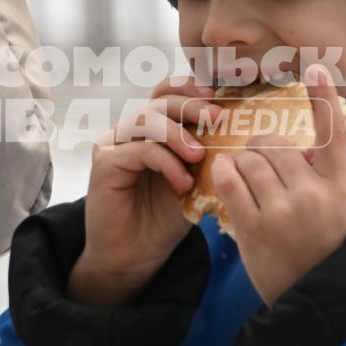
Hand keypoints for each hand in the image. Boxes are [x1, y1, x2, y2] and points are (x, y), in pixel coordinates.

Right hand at [67, 76, 217, 306]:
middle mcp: (130, 133)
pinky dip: (166, 161)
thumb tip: (241, 134)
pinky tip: (183, 181)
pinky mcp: (105, 165)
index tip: (217, 98)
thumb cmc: (163, 220)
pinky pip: (140, 150)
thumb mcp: (193, 182)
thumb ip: (206, 157)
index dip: (190, 88)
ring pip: (147, 120)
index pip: (166, 93)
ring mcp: (114, 146)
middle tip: (216, 117)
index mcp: (151, 130)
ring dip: (178, 134)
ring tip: (200, 156)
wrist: (134, 257)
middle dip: (191, 105)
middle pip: (159, 101)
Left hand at [212, 66, 345, 305]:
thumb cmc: (320, 247)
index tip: (315, 67)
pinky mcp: (254, 227)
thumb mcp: (334, 209)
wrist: (310, 296)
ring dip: (239, 161)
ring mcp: (284, 212)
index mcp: (339, 187)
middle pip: (274, 143)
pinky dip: (223, 174)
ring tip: (244, 177)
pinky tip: (226, 180)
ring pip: (248, 159)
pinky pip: (229, 181)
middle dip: (260, 147)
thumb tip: (296, 143)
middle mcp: (314, 195)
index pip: (334, 135)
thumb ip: (319, 175)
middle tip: (259, 164)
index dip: (325, 98)